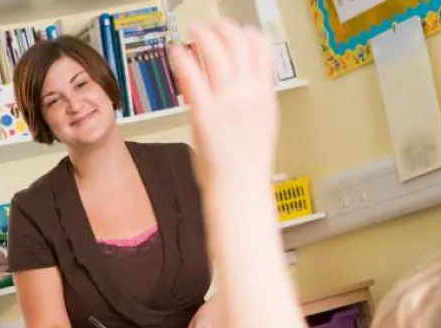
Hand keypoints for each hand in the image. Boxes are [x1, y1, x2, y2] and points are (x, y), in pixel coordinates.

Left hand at [168, 21, 277, 189]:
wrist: (240, 187)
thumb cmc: (247, 164)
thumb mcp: (262, 124)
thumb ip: (255, 100)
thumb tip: (245, 86)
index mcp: (265, 95)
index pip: (261, 48)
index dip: (246, 33)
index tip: (234, 31)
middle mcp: (248, 93)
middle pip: (237, 42)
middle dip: (221, 28)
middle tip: (208, 26)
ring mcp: (226, 101)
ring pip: (215, 51)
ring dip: (201, 34)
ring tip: (191, 32)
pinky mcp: (204, 112)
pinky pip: (191, 74)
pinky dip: (182, 56)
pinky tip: (175, 51)